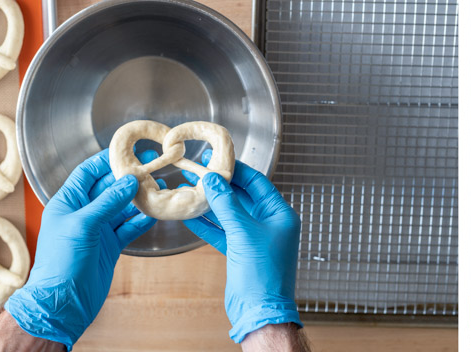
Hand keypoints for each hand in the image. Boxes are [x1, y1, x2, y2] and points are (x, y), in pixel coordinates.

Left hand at [6, 150, 155, 348]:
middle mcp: (83, 213)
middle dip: (129, 177)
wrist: (62, 304)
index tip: (128, 149)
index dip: (106, 160)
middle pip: (109, 188)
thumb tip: (130, 180)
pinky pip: (129, 227)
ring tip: (160, 187)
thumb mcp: (83, 225)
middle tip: (152, 165)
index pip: (87, 173)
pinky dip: (141, 220)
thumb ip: (108, 201)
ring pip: (122, 207)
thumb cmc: (62, 262)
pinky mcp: (110, 246)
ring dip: (139, 198)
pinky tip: (155, 212)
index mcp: (68, 203)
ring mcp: (98, 230)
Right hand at [182, 151, 301, 341]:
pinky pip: (223, 233)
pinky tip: (191, 216)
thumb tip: (213, 180)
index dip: (237, 170)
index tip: (217, 159)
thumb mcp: (244, 233)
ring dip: (211, 204)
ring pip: (230, 214)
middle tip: (198, 171)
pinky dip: (208, 225)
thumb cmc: (263, 273)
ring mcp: (254, 238)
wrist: (260, 311)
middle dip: (220, 185)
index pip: (257, 183)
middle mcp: (269, 223)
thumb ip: (227, 205)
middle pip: (242, 196)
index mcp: (280, 214)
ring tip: (190, 188)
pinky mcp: (240, 253)